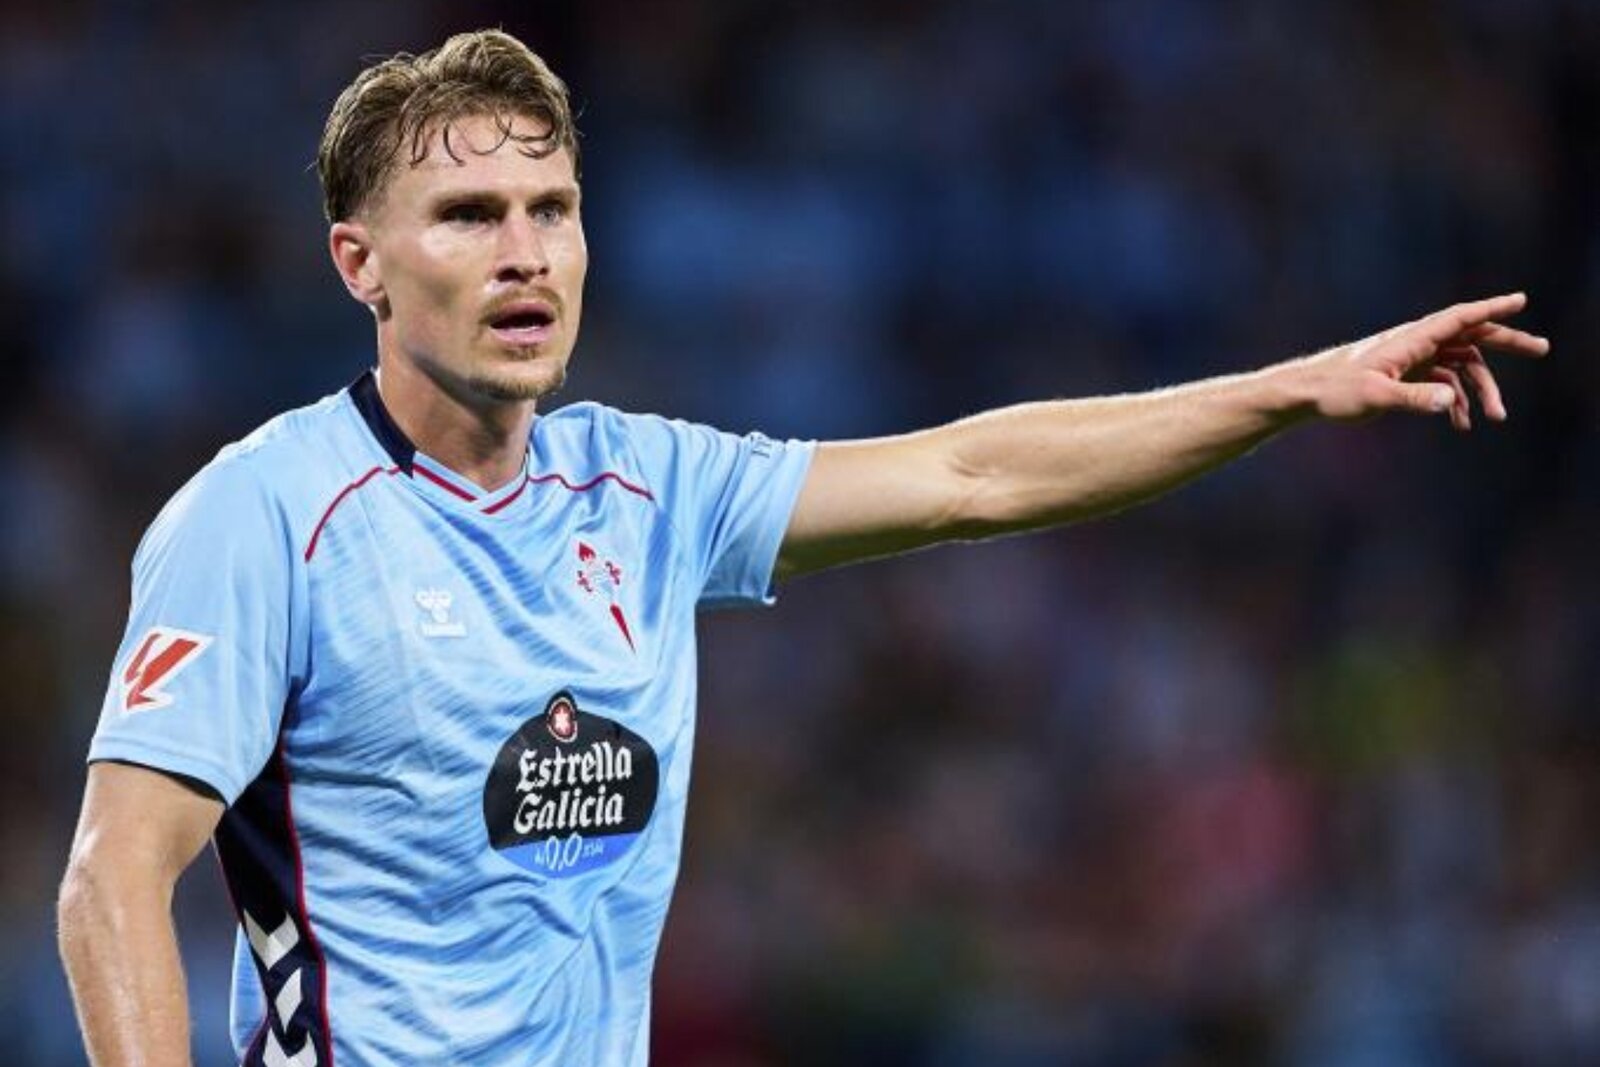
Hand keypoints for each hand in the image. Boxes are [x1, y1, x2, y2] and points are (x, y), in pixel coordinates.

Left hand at [1309, 292, 1549, 429]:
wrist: (1308, 395)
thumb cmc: (1336, 391)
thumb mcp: (1375, 396)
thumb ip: (1414, 398)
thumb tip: (1452, 400)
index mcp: (1411, 339)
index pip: (1459, 318)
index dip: (1491, 308)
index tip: (1521, 300)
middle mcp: (1416, 343)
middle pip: (1471, 336)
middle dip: (1507, 342)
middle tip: (1542, 348)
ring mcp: (1413, 358)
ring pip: (1460, 364)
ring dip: (1481, 388)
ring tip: (1496, 418)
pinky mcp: (1405, 374)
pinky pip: (1442, 382)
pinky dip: (1456, 399)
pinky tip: (1461, 425)